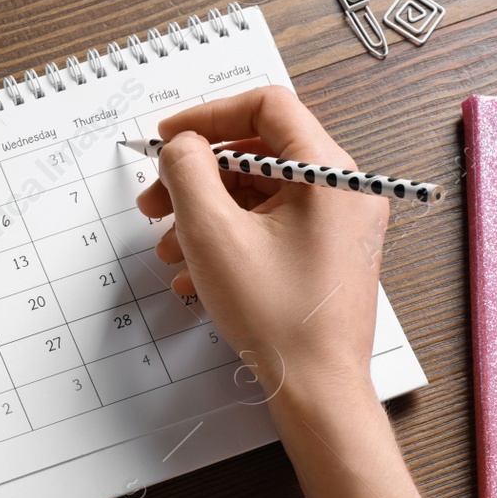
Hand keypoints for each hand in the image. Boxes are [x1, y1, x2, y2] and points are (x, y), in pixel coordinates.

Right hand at [136, 86, 387, 407]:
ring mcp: (336, 225)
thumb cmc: (280, 319)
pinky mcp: (324, 255)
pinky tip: (194, 271)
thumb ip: (188, 171)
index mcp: (328, 172)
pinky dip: (227, 238)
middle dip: (197, 176)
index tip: (170, 138)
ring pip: (257, 193)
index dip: (208, 115)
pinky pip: (268, 226)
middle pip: (257, 152)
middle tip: (155, 199)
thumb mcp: (213, 233)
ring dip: (204, 213)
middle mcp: (341, 191)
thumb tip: (181, 145)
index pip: (267, 106)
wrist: (317, 391)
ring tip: (168, 247)